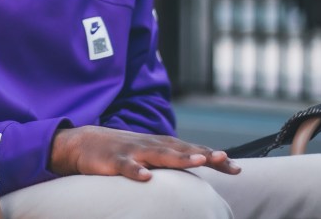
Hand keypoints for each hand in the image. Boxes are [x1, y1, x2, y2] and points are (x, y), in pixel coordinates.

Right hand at [49, 125, 240, 180]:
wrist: (84, 142)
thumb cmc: (122, 151)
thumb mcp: (150, 155)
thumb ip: (172, 160)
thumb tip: (199, 166)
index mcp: (161, 146)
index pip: (192, 150)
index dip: (213, 157)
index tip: (236, 167)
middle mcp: (151, 146)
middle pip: (182, 150)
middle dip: (203, 153)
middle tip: (224, 158)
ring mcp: (133, 152)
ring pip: (159, 155)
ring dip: (179, 157)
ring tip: (198, 160)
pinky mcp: (114, 161)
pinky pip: (126, 166)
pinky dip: (136, 171)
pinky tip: (146, 178)